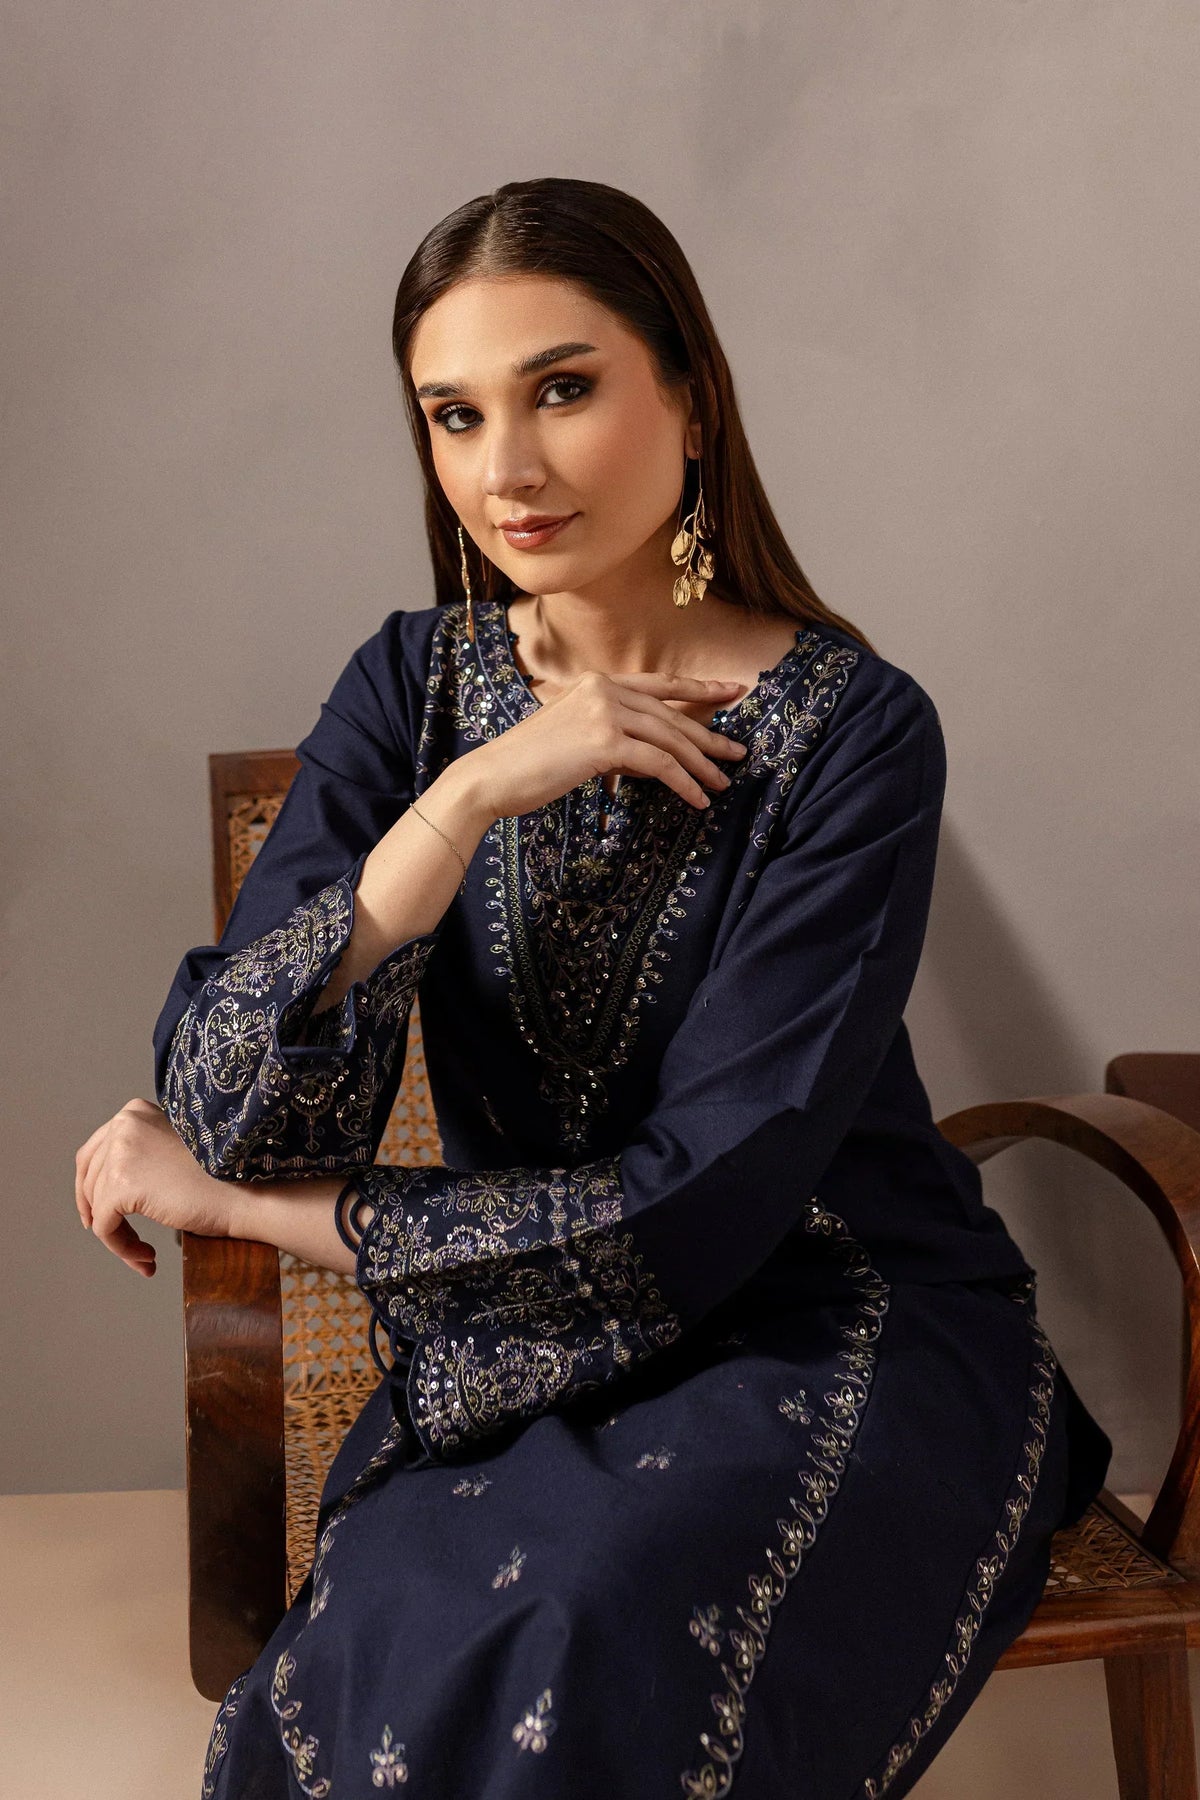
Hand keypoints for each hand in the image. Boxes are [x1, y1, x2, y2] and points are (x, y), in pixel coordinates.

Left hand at [75, 1098, 238, 1276]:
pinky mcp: (121, 1185)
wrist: (245, 1191)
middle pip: (87, 1177)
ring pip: (97, 1206)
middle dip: (97, 1212)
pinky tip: (147, 1257)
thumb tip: (107, 1186)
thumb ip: (140, 1154)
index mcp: (134, 1112)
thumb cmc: (221, 1177)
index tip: (100, 1213)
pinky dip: (121, 1247)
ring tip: (145, 1254)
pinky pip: (104, 1227)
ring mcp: (120, 1153)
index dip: (91, 1188)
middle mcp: (123, 1125)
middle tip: (115, 1237)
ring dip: (118, 1236)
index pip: (94, 1152)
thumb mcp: (170, 1149)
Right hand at [463, 671, 750, 818]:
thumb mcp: (578, 741)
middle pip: (671, 715)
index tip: (732, 691)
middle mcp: (603, 689)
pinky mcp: (604, 742)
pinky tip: (696, 800)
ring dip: (701, 766)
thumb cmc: (530, 766)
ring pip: (670, 739)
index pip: (660, 684)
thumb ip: (617, 740)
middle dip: (708, 737)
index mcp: (597, 683)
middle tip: (738, 754)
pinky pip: (658, 763)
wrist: (492, 777)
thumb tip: (657, 759)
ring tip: (720, 785)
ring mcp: (604, 712)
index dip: (699, 688)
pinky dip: (682, 783)